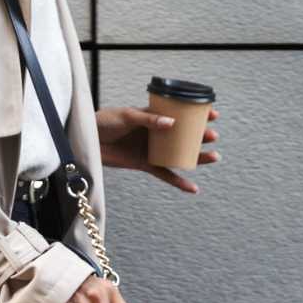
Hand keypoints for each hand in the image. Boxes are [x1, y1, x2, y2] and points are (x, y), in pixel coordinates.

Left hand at [95, 102, 220, 195]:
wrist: (87, 141)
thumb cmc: (104, 122)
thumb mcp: (126, 116)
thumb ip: (148, 119)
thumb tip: (172, 123)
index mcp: (153, 116)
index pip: (180, 113)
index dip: (197, 113)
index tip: (213, 114)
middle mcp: (156, 132)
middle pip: (184, 135)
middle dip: (201, 136)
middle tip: (213, 136)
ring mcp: (152, 149)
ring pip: (179, 155)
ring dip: (197, 157)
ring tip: (214, 157)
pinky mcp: (145, 165)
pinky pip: (166, 174)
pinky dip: (178, 182)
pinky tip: (193, 188)